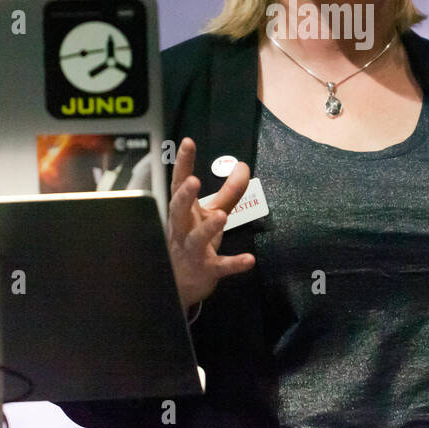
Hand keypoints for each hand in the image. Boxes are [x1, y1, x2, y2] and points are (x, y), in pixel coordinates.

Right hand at [166, 137, 255, 312]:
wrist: (179, 285)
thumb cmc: (193, 241)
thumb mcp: (210, 214)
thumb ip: (227, 192)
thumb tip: (242, 166)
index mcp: (184, 212)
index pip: (180, 184)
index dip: (183, 163)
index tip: (187, 142)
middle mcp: (183, 229)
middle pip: (178, 210)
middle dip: (184, 196)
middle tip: (192, 181)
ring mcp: (192, 251)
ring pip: (196, 239)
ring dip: (207, 228)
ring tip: (221, 216)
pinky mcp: (205, 270)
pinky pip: (219, 266)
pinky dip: (234, 264)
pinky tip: (249, 260)